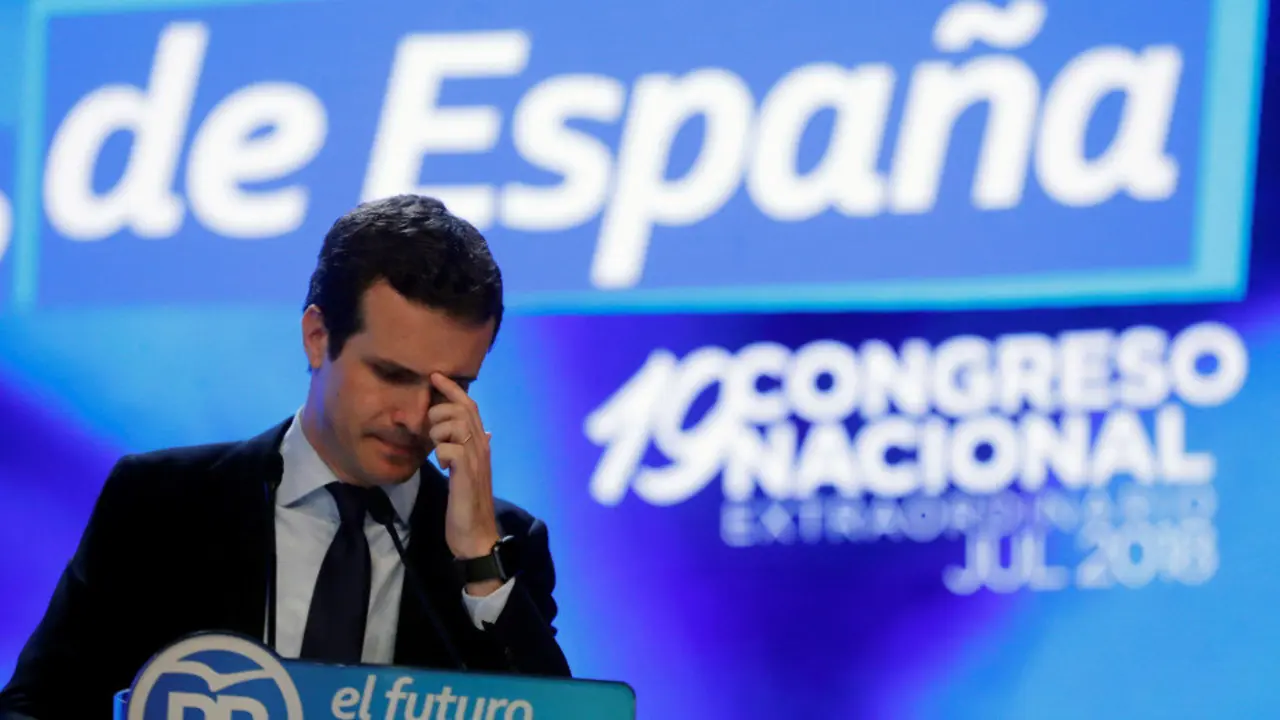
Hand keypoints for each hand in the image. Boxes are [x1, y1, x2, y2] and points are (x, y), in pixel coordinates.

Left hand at [428, 373, 502, 595]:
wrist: (476, 535)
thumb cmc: (469, 504)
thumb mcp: (471, 472)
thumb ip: (474, 450)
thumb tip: (487, 431)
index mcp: (482, 444)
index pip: (470, 406)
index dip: (452, 389)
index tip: (435, 376)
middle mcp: (482, 447)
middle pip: (462, 410)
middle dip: (440, 412)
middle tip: (430, 430)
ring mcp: (476, 460)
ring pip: (457, 424)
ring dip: (439, 432)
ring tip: (437, 449)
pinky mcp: (466, 475)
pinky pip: (450, 449)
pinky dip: (441, 453)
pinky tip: (442, 466)